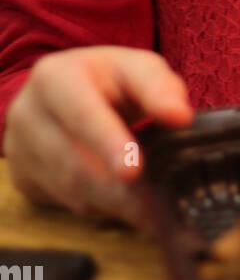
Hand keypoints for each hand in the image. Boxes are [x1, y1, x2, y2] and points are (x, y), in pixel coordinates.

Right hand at [3, 47, 194, 228]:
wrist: (64, 93)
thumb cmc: (108, 78)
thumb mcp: (136, 68)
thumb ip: (159, 87)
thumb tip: (179, 115)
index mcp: (54, 77)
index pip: (81, 113)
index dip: (107, 142)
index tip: (133, 170)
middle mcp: (27, 114)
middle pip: (71, 162)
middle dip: (114, 188)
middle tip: (152, 207)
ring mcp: (20, 150)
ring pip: (67, 189)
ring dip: (110, 203)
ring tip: (148, 211)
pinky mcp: (24, 178)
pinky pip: (63, 202)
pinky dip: (98, 207)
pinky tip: (126, 207)